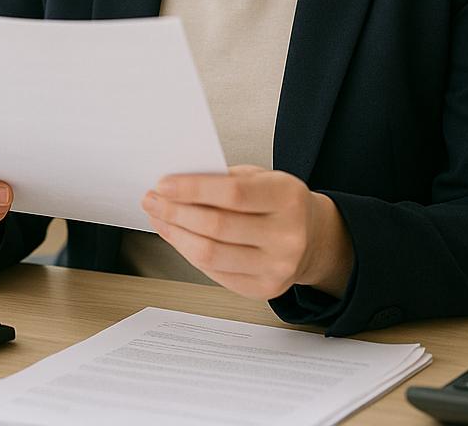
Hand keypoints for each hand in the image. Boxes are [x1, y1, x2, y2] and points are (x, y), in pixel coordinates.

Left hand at [141, 165, 353, 301]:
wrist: (313, 237)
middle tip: (153, 200)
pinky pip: (214, 272)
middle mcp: (287, 236)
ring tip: (159, 217)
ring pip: (210, 255)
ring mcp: (277, 267)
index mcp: (288, 198)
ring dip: (175, 234)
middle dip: (176, 212)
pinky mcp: (265, 289)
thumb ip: (225, 180)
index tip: (164, 184)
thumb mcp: (263, 177)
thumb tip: (175, 187)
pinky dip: (189, 252)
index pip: (233, 194)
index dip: (193, 189)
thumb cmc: (280, 201)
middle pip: (217, 227)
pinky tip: (177, 236)